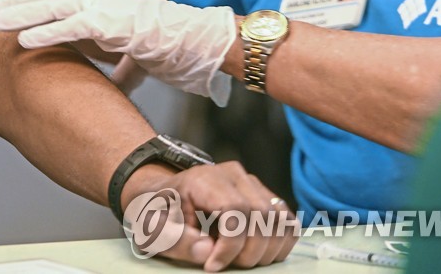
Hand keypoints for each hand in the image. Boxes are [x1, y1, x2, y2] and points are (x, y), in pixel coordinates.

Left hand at [0, 0, 235, 105]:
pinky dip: (45, 33)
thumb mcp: (140, 57)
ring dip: (20, 12)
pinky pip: (72, 28)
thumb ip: (123, 67)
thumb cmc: (175, 47)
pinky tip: (21, 42)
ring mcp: (106, 9)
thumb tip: (115, 88)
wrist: (204, 43)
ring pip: (52, 5)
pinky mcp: (114, 25)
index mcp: (104, 1)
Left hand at [124, 162, 296, 270]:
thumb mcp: (153, 228)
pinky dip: (279, 243)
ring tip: (238, 259)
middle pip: (262, 216)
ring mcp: (252, 184)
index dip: (230, 244)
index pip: (235, 210)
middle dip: (248, 252)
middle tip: (224, 265)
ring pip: (280, 220)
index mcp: (204, 179)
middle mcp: (233, 175)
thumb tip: (207, 250)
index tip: (212, 265)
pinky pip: (287, 222)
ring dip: (266, 251)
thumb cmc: (157, 211)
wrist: (161, 196)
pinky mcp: (264, 196)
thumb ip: (175, 239)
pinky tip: (256, 253)